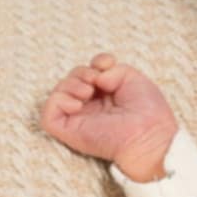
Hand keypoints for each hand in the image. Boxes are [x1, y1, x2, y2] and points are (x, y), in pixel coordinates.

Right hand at [41, 54, 178, 181]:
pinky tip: (78, 104)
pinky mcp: (68, 132)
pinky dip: (58, 101)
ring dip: (70, 84)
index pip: (90, 73)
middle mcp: (90, 106)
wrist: (148, 134)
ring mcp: (78, 119)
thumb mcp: (132, 78)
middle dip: (81, 72)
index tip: (109, 63)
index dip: (96, 62)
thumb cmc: (147, 110)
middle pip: (71, 80)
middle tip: (95, 79)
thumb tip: (95, 77)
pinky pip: (48, 115)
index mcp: (106, 95)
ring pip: (57, 94)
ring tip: (88, 91)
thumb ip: (111, 69)